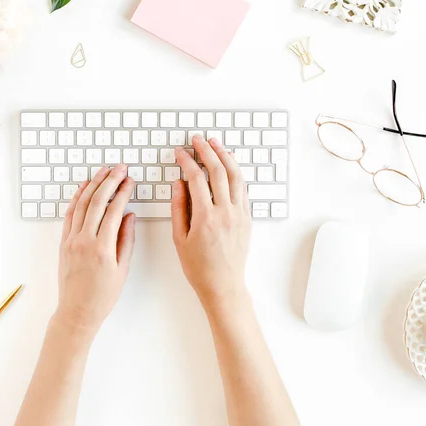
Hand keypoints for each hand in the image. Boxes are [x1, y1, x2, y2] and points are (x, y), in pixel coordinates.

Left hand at [57, 165, 135, 334]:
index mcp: (102, 248)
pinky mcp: (63, 242)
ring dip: (93, 185)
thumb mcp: (122, 268)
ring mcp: (71, 240)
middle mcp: (84, 240)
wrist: (77, 311)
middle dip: (109, 181)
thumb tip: (129, 215)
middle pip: (96, 202)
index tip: (130, 180)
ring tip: (103, 171)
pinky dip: (76, 198)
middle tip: (119, 168)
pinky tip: (84, 188)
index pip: (113, 210)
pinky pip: (69, 214)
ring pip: (81, 204)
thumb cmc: (102, 295)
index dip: (123, 192)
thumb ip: (126, 239)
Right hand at [171, 136, 250, 307]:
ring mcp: (239, 214)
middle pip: (218, 171)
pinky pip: (243, 188)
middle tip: (197, 140)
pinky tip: (229, 164)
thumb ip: (178, 207)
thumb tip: (178, 183)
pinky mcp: (247, 218)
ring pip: (235, 176)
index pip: (196, 179)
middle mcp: (226, 212)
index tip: (180, 152)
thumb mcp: (180, 238)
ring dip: (225, 156)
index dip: (186, 161)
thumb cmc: (198, 266)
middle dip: (206, 151)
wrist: (223, 285)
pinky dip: (236, 172)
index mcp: (206, 218)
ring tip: (215, 144)